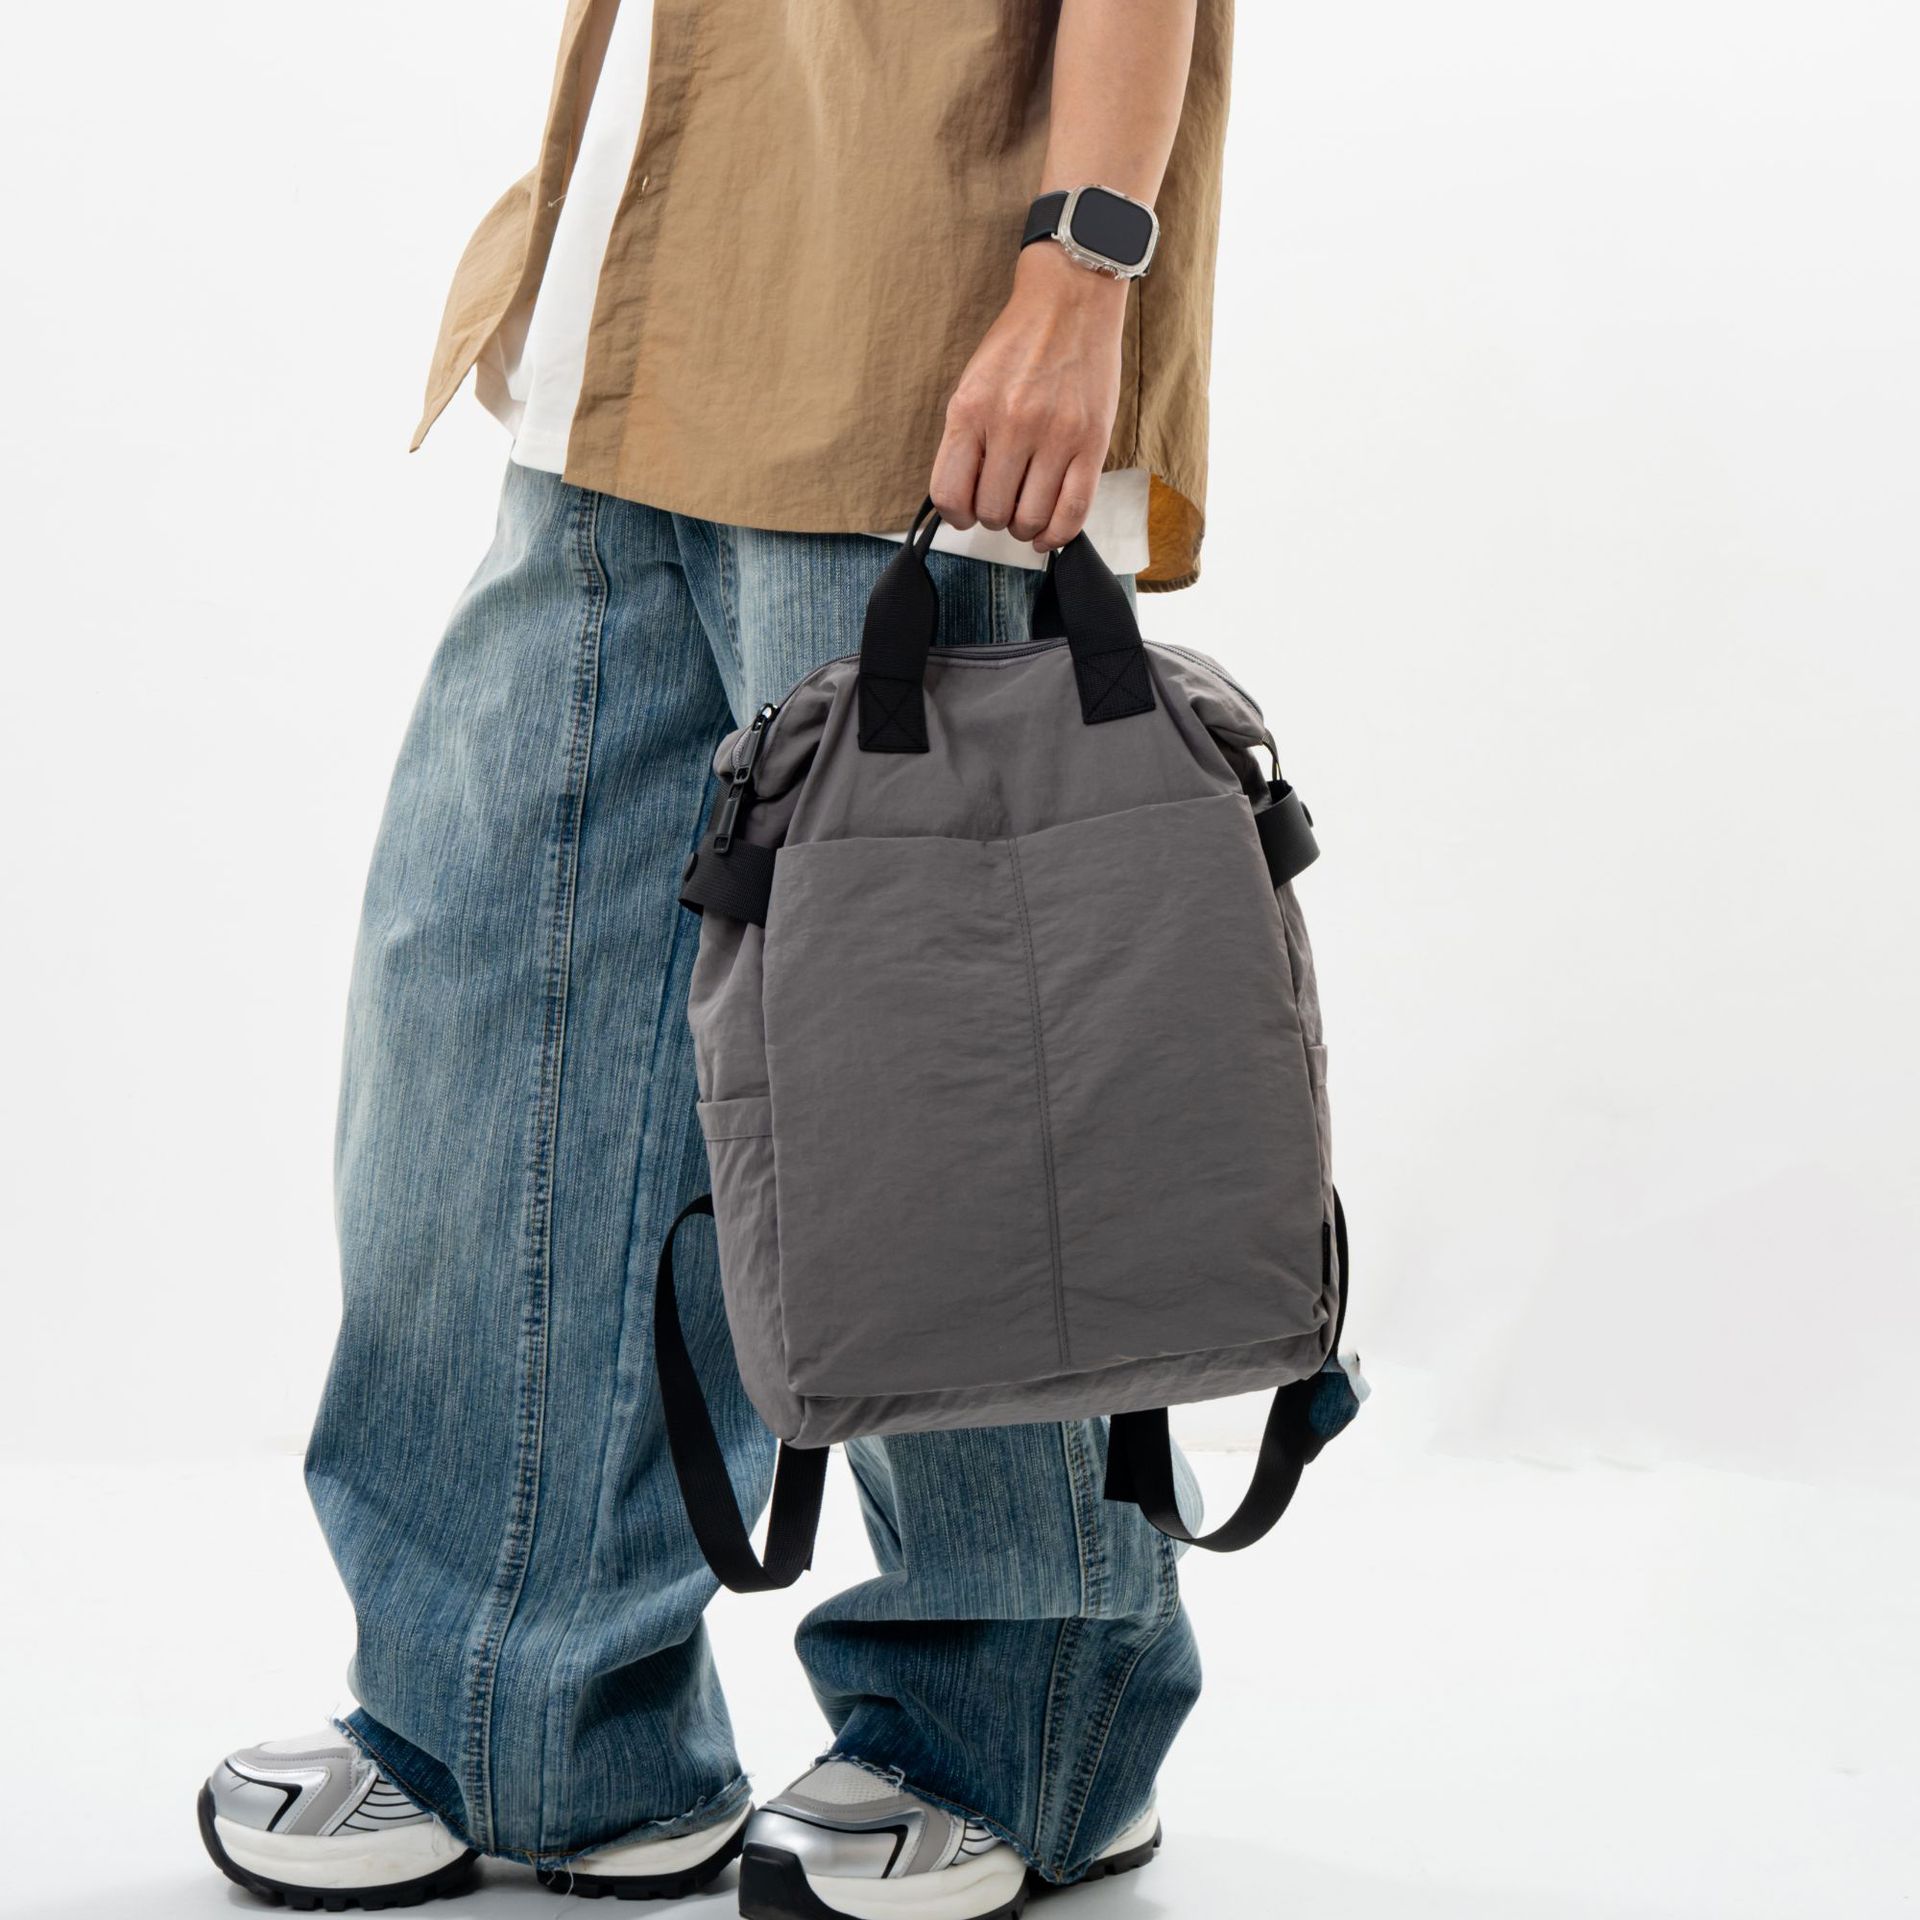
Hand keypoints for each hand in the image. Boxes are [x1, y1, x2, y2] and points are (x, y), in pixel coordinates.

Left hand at [930, 243, 1129, 552]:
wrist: (1070, 301)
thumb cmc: (1021, 343)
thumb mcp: (973, 384)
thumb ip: (966, 439)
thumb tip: (964, 497)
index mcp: (971, 410)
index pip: (949, 494)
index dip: (956, 516)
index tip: (965, 514)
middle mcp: (1011, 424)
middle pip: (992, 511)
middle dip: (994, 517)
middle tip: (1002, 504)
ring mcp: (1054, 435)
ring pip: (1030, 519)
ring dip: (1024, 528)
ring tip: (1026, 514)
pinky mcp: (1092, 443)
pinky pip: (1072, 512)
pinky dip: (1057, 535)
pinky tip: (1048, 534)